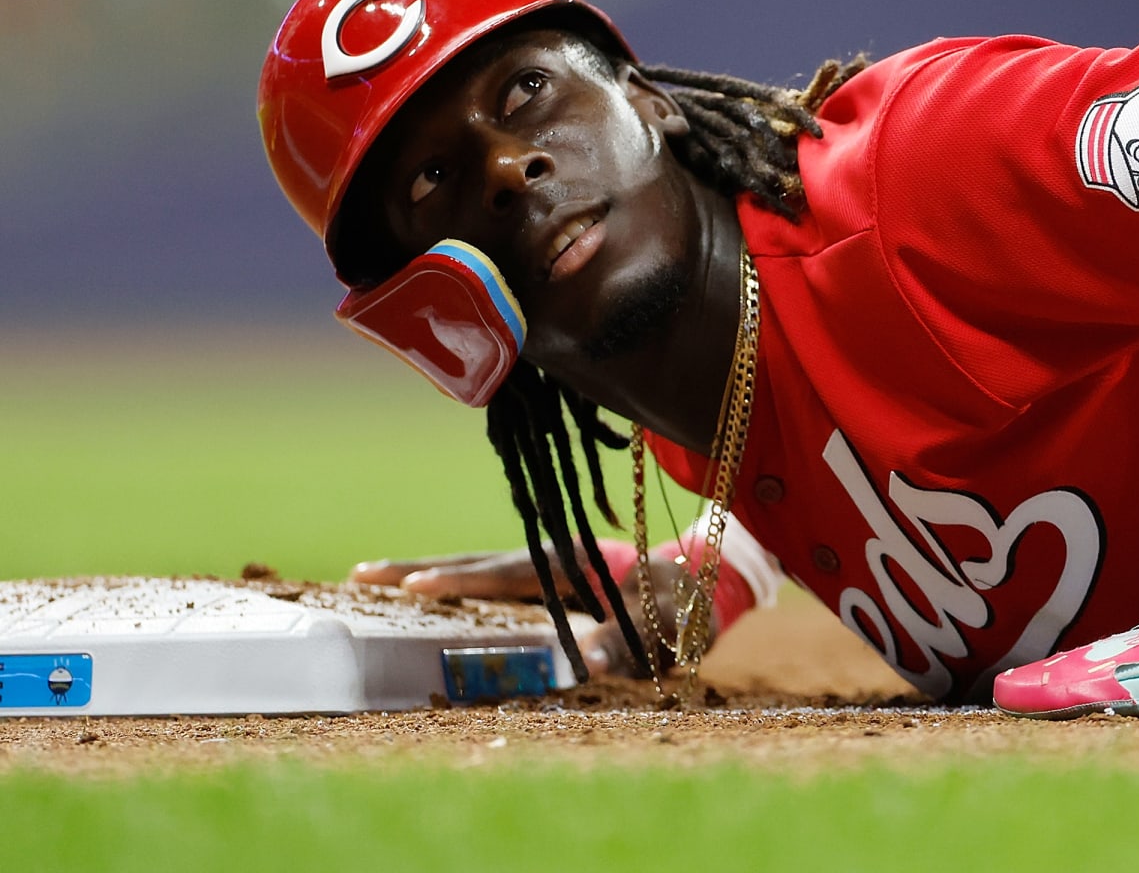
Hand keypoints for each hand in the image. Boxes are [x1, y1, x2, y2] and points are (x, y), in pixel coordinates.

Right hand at [350, 544, 706, 678]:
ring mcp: (542, 561)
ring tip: (374, 577)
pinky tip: (425, 589)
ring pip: (474, 565)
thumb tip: (586, 662)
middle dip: (417, 569)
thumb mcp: (662, 624)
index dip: (455, 581)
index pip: (502, 572)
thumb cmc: (680, 602)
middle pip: (472, 561)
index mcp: (569, 560)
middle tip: (361, 575)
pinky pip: (487, 576)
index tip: (408, 587)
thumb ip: (625, 641)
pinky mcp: (542, 575)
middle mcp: (548, 554)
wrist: (699, 577)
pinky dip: (450, 579)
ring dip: (426, 570)